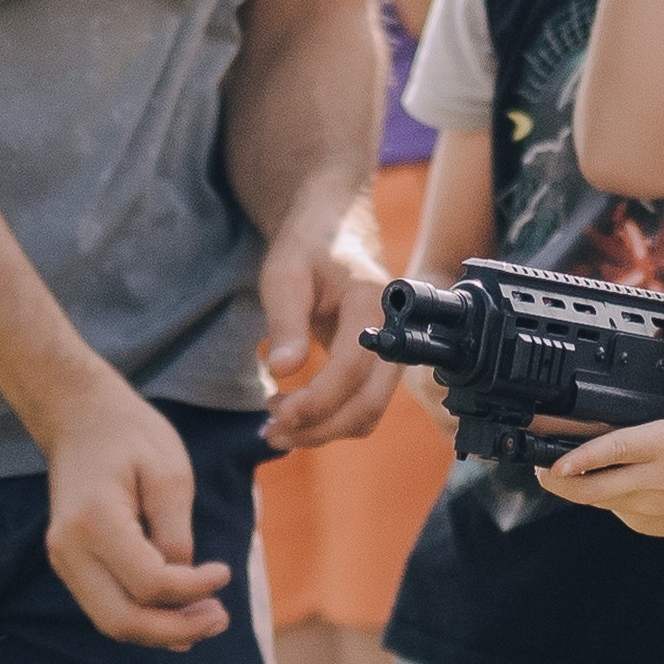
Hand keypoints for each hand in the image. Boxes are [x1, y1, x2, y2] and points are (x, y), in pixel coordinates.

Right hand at [39, 368, 232, 648]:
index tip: (226, 571)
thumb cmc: (130, 436)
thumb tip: (184, 585)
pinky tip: (181, 614)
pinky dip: (144, 619)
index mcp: (94, 521)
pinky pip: (107, 607)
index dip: (193, 589)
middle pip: (122, 620)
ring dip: (161, 632)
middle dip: (176, 630)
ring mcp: (64, 560)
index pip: (149, 583)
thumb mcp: (170, 476)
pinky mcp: (71, 564)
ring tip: (208, 619)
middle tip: (221, 618)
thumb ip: (177, 535)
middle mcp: (68, 549)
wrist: (80, 416)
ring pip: (112, 622)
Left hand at [259, 191, 392, 452]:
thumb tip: (283, 372)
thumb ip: (285, 322)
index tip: (276, 413)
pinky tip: (295, 418)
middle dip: (319, 428)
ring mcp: (390, 353)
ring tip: (275, 429)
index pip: (352, 368)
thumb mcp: (284, 275)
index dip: (317, 400)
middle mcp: (393, 334)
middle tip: (270, 432)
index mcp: (372, 303)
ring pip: (367, 413)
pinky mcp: (377, 366)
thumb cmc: (308, 246)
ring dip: (323, 432)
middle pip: (368, 404)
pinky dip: (330, 421)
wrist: (335, 231)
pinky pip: (361, 406)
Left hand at [544, 321, 663, 543]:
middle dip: (558, 480)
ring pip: (596, 501)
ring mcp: (648, 507)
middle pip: (590, 488)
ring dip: (575, 487)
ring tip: (560, 470)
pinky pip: (614, 511)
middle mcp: (653, 480)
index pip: (614, 452)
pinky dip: (603, 497)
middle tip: (541, 463)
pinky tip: (603, 481)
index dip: (579, 457)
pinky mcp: (646, 525)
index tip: (555, 460)